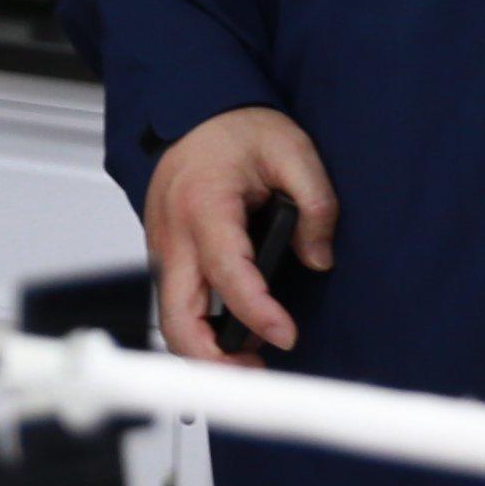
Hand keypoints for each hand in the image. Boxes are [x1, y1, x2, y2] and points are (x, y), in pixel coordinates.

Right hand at [143, 106, 335, 365]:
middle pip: (178, 318)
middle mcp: (174, 234)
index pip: (228, 275)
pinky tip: (230, 334)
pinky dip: (198, 329)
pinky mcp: (166, 256)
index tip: (285, 336)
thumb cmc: (233, 128)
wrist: (192, 111)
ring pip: (171, 319)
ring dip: (204, 350)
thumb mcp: (292, 151)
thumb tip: (320, 256)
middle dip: (213, 360)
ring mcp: (163, 248)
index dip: (257, 314)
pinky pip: (175, 303)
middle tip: (255, 374)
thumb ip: (315, 205)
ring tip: (248, 361)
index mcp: (205, 206)